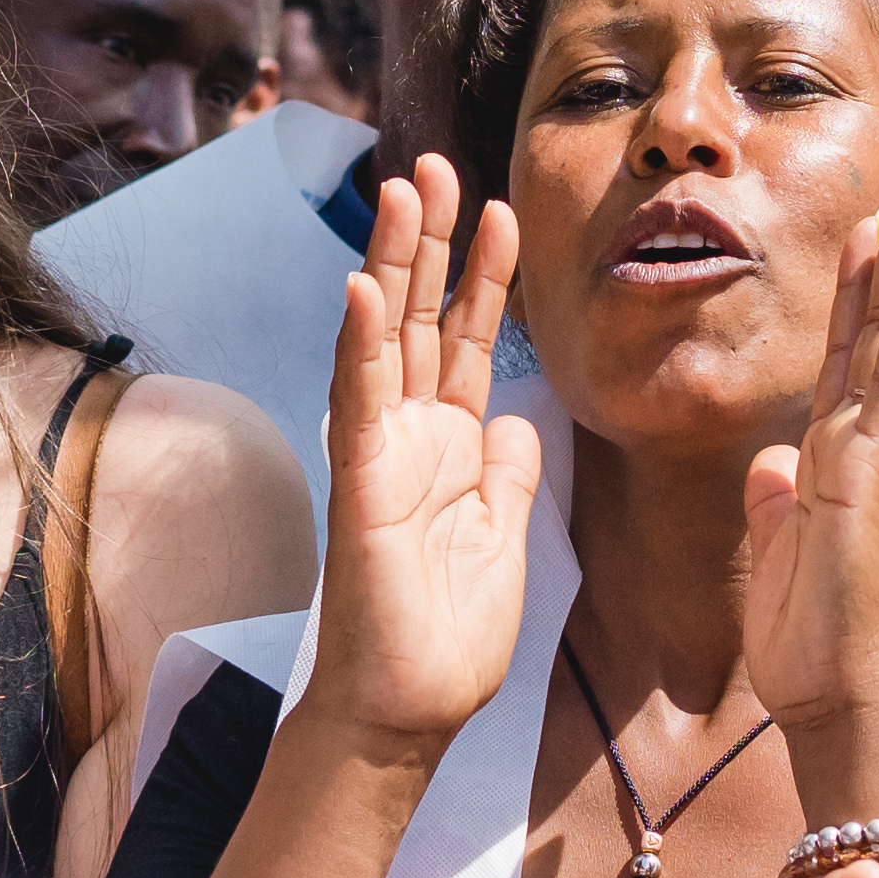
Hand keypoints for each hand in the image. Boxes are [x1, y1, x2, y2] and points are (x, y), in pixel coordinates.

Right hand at [300, 149, 545, 754]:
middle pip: (418, 317)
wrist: (408, 712)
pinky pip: (359, 403)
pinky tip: (364, 288)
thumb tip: (519, 418)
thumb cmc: (447, 636)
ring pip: (384, 338)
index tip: (498, 210)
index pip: (463, 340)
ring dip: (392, 263)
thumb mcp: (504, 536)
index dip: (481, 275)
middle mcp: (407, 436)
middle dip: (429, 240)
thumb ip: (507, 471)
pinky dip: (360, 344)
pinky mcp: (360, 486)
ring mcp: (378, 454)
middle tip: (433, 164)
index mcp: (446, 445)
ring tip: (402, 190)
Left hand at [728, 168, 878, 783]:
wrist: (836, 699)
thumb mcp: (775, 555)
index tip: (868, 228)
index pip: (845, 357)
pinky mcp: (868, 478)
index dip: (857, 291)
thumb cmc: (809, 640)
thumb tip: (773, 465)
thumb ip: (776, 505)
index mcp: (834, 461)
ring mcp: (869, 458)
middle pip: (878, 331)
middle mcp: (861, 447)